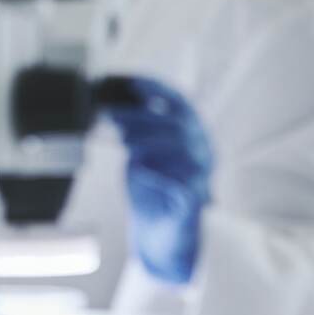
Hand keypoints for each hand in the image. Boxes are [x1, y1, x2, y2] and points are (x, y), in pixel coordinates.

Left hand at [95, 76, 213, 284]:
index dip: (157, 89)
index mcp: (191, 134)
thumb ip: (132, 129)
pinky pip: (179, 182)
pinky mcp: (195, 200)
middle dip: (141, 116)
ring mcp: (201, 175)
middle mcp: (202, 151)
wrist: (158, 231)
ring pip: (181, 148)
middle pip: (176, 123)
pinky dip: (156, 173)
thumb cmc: (149, 185)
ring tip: (125, 143)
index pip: (180, 102)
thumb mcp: (138, 150)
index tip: (131, 83)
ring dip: (147, 141)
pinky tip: (138, 169)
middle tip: (112, 115)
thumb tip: (111, 105)